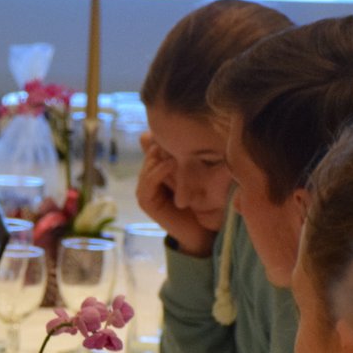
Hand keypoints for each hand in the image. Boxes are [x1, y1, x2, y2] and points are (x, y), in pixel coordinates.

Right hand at [136, 134, 215, 256]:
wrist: (204, 231)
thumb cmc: (207, 202)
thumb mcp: (202, 172)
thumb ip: (196, 153)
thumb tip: (204, 128)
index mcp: (161, 166)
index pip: (155, 140)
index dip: (165, 131)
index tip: (181, 122)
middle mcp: (150, 175)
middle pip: (150, 148)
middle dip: (163, 139)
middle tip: (177, 128)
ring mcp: (145, 187)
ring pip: (148, 163)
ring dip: (161, 152)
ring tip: (176, 144)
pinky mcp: (145, 200)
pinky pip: (148, 180)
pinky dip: (159, 170)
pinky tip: (172, 162)